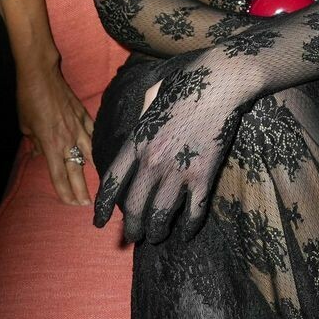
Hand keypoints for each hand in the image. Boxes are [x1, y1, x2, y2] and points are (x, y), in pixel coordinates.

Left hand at [17, 59, 94, 205]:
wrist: (40, 74)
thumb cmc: (28, 100)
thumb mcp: (25, 126)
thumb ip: (35, 143)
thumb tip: (39, 154)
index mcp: (50, 144)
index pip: (58, 174)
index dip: (64, 191)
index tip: (70, 203)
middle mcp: (67, 138)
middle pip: (76, 169)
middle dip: (81, 188)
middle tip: (87, 203)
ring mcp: (78, 125)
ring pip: (90, 153)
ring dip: (94, 169)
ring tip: (101, 181)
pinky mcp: (84, 114)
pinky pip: (93, 133)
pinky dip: (97, 144)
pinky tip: (102, 151)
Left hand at [93, 54, 246, 243]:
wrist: (219, 81)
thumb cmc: (186, 82)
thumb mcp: (152, 97)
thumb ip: (141, 114)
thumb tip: (138, 117)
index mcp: (137, 141)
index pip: (111, 181)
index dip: (103, 206)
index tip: (99, 222)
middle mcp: (152, 160)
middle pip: (134, 206)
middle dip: (132, 227)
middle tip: (134, 236)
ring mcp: (178, 169)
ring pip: (160, 214)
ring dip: (157, 230)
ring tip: (157, 236)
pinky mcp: (203, 174)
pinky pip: (194, 210)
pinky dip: (190, 227)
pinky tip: (186, 234)